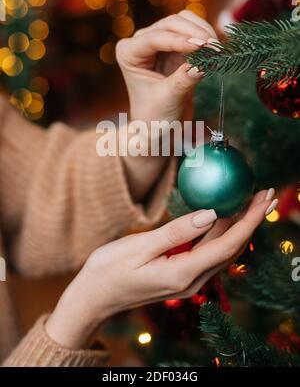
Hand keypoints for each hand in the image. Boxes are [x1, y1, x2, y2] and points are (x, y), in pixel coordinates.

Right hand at [46, 190, 276, 348]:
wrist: (93, 298)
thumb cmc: (108, 271)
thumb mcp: (139, 247)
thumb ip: (176, 232)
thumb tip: (210, 214)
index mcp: (183, 273)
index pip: (227, 245)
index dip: (249, 220)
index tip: (264, 197)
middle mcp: (192, 280)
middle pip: (231, 247)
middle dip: (251, 220)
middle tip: (265, 193)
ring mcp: (187, 280)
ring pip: (221, 249)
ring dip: (238, 225)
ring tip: (250, 200)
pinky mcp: (180, 275)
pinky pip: (207, 252)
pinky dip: (219, 232)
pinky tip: (222, 216)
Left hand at [116, 10, 217, 122]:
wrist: (159, 125)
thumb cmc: (155, 115)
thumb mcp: (169, 98)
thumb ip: (184, 79)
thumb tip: (204, 63)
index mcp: (128, 53)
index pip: (154, 38)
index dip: (179, 40)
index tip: (202, 46)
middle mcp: (140, 42)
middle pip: (170, 23)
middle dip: (194, 32)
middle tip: (215, 47)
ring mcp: (159, 41)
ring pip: (182, 22)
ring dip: (202, 31)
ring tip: (218, 48)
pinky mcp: (175, 45)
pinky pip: (192, 31)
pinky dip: (205, 36)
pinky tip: (216, 49)